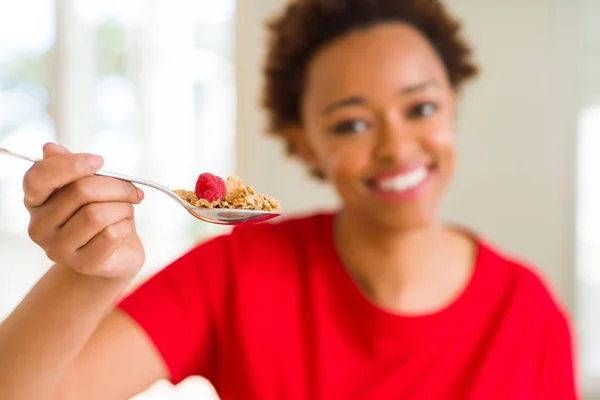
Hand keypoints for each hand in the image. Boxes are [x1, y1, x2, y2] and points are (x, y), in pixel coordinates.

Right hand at [23, 143, 145, 279]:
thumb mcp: (89, 187)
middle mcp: (39, 227)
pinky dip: (126, 226)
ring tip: (126, 211)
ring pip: (97, 214)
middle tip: (132, 192)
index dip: (72, 164)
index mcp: (36, 201)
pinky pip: (111, 234)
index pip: (39, 177)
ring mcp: (58, 249)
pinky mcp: (83, 264)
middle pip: (81, 191)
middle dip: (116, 186)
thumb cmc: (103, 214)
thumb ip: (71, 168)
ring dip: (123, 208)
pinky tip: (124, 228)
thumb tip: (50, 148)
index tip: (100, 161)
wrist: (116, 254)